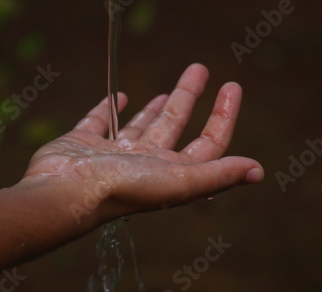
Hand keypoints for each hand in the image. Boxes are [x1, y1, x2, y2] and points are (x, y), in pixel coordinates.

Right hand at [22, 63, 263, 226]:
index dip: (223, 116)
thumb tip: (258, 172)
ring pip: (141, 126)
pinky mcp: (84, 143)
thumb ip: (217, 175)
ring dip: (156, 108)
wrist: (64, 193)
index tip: (231, 86)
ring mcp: (113, 154)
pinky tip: (121, 96)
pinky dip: (111, 108)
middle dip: (190, 98)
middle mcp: (145, 164)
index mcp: (170, 172)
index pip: (207, 143)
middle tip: (200, 68)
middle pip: (175, 126)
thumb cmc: (121, 189)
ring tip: (169, 90)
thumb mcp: (179, 182)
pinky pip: (101, 121)